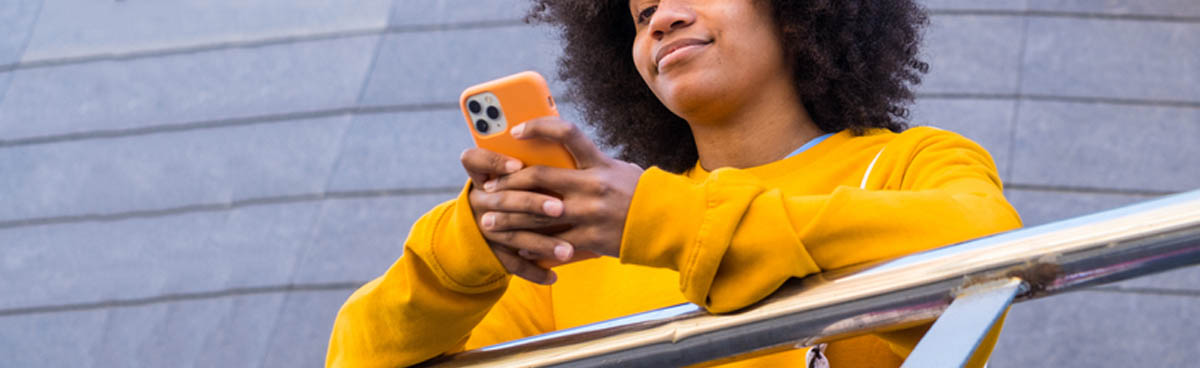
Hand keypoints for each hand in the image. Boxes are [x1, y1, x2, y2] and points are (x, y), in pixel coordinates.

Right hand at [460, 147, 573, 284]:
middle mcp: (479, 202)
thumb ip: (530, 169)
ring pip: (511, 236)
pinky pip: (511, 263)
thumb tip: (571, 162)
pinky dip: (533, 271)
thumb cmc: (510, 190)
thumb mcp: (509, 176)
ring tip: (568, 251)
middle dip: (532, 204)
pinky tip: (553, 276)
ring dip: (541, 244)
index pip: (474, 160)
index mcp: (481, 177)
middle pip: (503, 201)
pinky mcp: (491, 252)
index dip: (494, 162)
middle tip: (560, 208)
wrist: (478, 225)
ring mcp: (483, 229)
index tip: (518, 166)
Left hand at [482, 117, 642, 258]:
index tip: (514, 132)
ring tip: (490, 221)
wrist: (670, 224)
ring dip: (509, 218)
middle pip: (538, 178)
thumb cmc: (640, 193)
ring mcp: (591, 213)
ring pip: (538, 215)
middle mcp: (593, 185)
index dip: (538, 128)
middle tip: (488, 190)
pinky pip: (554, 243)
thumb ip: (588, 163)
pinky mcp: (591, 239)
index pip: (566, 133)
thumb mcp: (617, 169)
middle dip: (507, 184)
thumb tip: (555, 152)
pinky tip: (516, 246)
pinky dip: (532, 245)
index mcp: (599, 163)